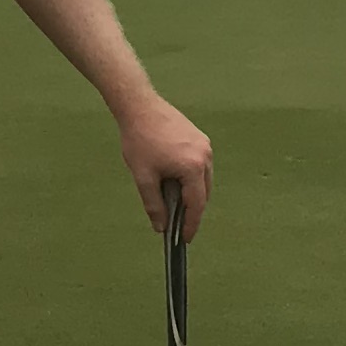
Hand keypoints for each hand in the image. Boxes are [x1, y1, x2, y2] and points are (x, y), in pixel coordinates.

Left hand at [120, 99, 212, 239]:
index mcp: (192, 167)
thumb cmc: (140, 139)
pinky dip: (193, 178)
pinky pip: (201, 165)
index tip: (185, 238)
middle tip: (179, 225)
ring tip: (176, 204)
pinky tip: (177, 182)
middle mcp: (205, 156)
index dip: (191, 224)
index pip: (197, 204)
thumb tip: (161, 226)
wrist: (140, 107)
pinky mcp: (200, 138)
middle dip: (193, 210)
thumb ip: (154, 204)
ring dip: (193, 193)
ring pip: (204, 179)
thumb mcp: (143, 177)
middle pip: (204, 193)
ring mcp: (205, 146)